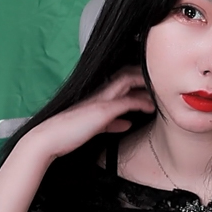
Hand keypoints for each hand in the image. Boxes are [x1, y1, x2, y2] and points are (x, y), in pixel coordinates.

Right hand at [23, 67, 155, 159]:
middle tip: (162, 80)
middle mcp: (99, 93)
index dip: (137, 77)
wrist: (49, 139)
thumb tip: (127, 123)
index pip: (121, 78)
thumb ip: (112, 123)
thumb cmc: (68, 134)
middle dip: (144, 74)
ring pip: (127, 81)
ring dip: (145, 83)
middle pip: (126, 73)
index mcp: (97, 95)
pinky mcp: (102, 111)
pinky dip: (140, 102)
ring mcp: (100, 100)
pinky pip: (126, 101)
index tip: (153, 82)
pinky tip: (151, 108)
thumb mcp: (95, 127)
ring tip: (161, 89)